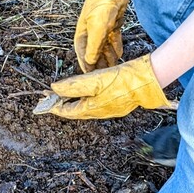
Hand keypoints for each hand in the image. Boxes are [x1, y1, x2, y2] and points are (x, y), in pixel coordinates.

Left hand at [37, 54, 168, 119]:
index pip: (67, 111)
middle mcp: (100, 113)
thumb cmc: (122, 80)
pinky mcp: (118, 104)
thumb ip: (73, 85)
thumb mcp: (94, 80)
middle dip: (63, 104)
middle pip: (76, 111)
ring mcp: (110, 110)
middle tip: (52, 96)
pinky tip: (88, 92)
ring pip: (87, 108)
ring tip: (66, 93)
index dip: (54, 106)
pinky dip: (87, 99)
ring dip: (75, 101)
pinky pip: (97, 104)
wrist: (149, 80)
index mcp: (92, 109)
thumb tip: (54, 88)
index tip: (44, 100)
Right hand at [74, 0, 142, 71]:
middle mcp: (90, 32)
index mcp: (82, 34)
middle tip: (105, 76)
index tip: (91, 77)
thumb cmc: (101, 7)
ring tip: (114, 69)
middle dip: (99, 64)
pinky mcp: (112, 26)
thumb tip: (89, 62)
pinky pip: (113, 40)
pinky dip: (115, 47)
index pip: (82, 54)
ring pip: (104, 48)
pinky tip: (119, 55)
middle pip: (94, 52)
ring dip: (108, 57)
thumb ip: (93, 47)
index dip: (87, 66)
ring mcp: (101, 29)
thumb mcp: (97, 29)